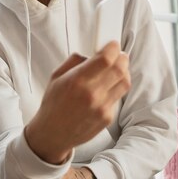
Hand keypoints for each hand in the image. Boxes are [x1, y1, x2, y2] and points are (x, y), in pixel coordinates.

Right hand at [25, 42, 130, 163]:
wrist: (53, 134)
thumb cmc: (53, 104)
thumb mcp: (56, 77)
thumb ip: (74, 62)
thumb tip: (91, 53)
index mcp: (77, 81)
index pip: (105, 59)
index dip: (113, 48)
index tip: (112, 45)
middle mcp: (92, 94)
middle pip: (120, 69)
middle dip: (122, 57)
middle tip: (118, 54)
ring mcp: (102, 107)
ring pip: (125, 82)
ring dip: (123, 72)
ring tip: (116, 69)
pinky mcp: (108, 117)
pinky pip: (118, 96)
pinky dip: (116, 87)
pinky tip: (107, 87)